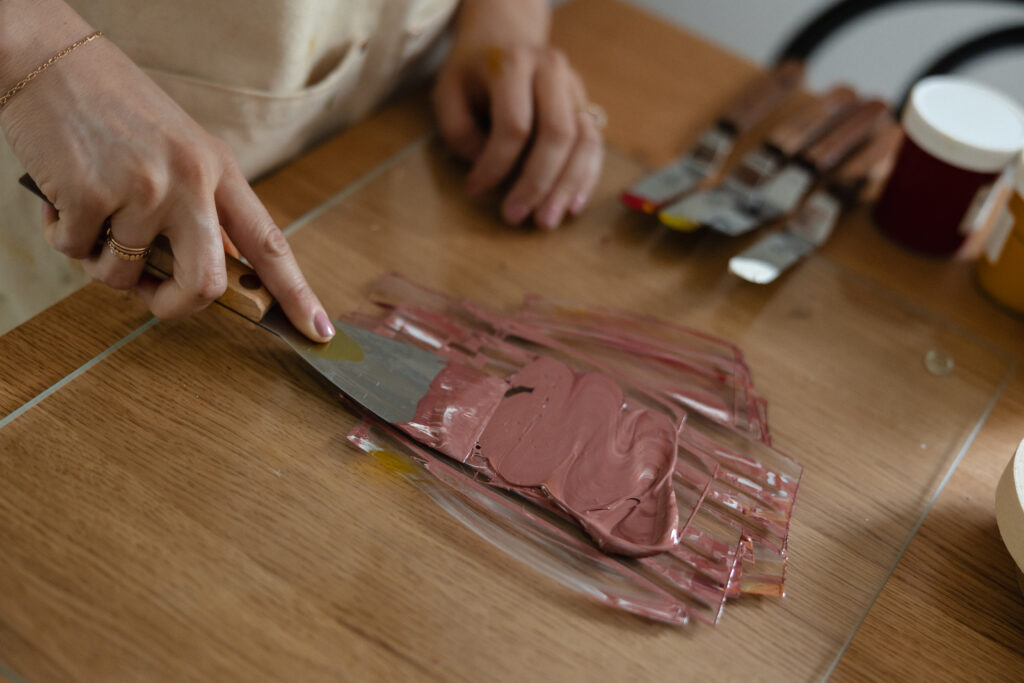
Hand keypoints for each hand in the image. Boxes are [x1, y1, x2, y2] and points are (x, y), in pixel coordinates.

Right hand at [0, 2, 333, 341]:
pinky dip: (60, 234)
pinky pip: (75, 252)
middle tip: (150, 295)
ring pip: (122, 276)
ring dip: (97, 261)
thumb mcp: (180, 150)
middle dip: (174, 306)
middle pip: (205, 284)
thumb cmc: (114, 109)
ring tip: (89, 214)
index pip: (269, 244)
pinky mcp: (94, 193)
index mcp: (219, 171)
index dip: (296, 294)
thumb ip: (202, 208)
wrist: (48, 59)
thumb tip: (216, 271)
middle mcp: (192, 181)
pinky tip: (60, 195)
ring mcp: (145, 189)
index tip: (319, 331)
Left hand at [432, 1, 603, 229]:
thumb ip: (457, 130)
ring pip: (584, 141)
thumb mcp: (448, 92)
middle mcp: (552, 71)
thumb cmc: (472, 71)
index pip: (514, 124)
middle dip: (537, 182)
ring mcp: (575, 87)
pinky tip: (572, 206)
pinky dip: (586, 178)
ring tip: (547, 221)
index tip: (474, 190)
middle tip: (516, 217)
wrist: (505, 35)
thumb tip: (484, 168)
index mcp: (514, 63)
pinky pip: (595, 145)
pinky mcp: (586, 105)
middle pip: (557, 134)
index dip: (495, 164)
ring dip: (567, 187)